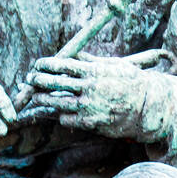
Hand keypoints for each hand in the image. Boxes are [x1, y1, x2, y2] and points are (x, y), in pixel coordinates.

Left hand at [28, 49, 163, 138]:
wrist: (147, 106)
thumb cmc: (132, 82)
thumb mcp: (113, 65)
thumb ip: (92, 61)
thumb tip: (76, 54)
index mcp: (93, 71)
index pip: (62, 65)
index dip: (46, 64)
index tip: (36, 65)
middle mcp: (88, 88)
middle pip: (54, 83)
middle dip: (38, 81)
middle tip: (29, 80)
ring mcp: (88, 106)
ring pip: (57, 103)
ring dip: (43, 100)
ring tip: (36, 98)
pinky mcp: (90, 122)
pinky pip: (68, 119)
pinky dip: (62, 115)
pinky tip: (60, 113)